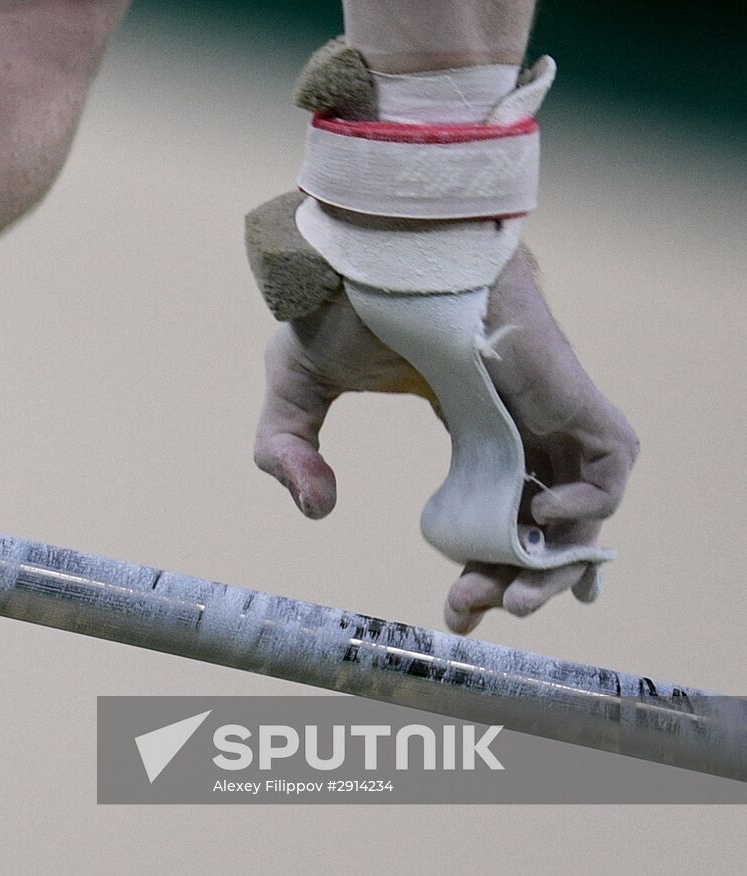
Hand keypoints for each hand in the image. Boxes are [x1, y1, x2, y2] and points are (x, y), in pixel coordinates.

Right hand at [252, 248, 638, 633]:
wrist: (370, 239)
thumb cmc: (339, 298)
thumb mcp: (295, 391)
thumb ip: (286, 451)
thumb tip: (316, 510)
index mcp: (465, 420)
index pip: (493, 508)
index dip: (482, 566)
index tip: (457, 608)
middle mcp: (513, 418)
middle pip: (539, 520)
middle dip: (519, 580)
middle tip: (481, 613)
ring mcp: (544, 402)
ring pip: (582, 499)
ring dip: (557, 556)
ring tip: (519, 595)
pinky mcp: (566, 386)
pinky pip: (611, 455)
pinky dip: (593, 497)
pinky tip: (543, 515)